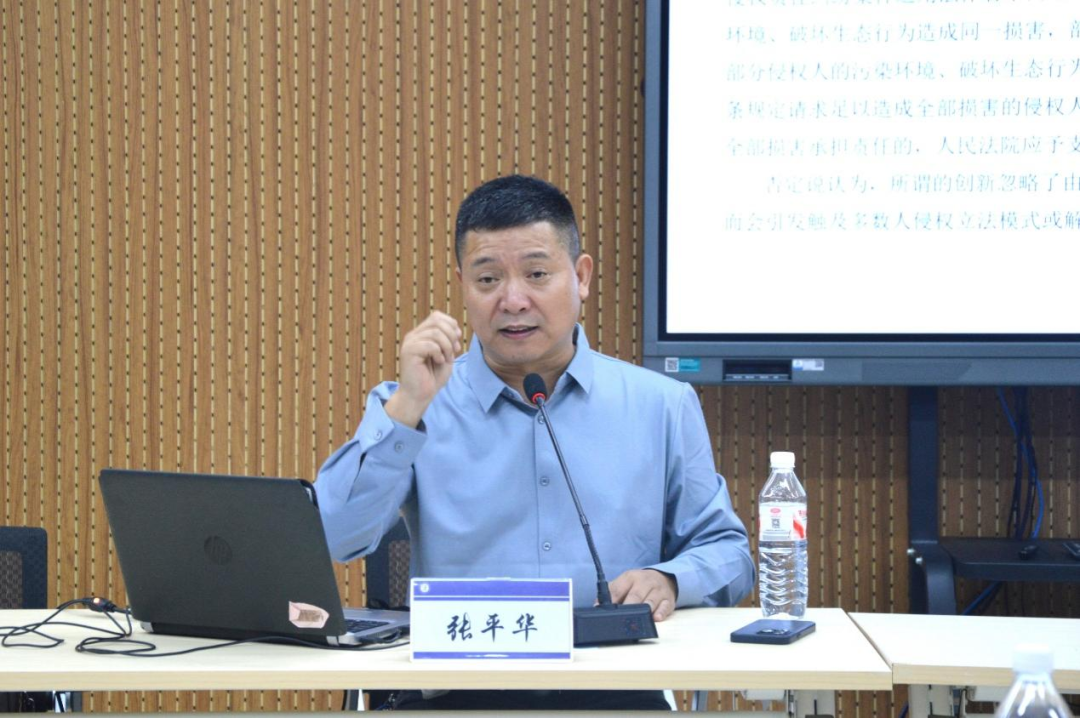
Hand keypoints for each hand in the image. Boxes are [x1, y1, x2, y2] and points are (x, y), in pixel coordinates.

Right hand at [384, 311, 461, 426]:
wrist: (419, 395)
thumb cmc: (432, 377)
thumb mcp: (446, 354)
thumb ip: (449, 340)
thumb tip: (455, 328)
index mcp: (421, 334)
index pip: (437, 316)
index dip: (451, 325)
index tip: (456, 343)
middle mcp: (414, 335)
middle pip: (437, 320)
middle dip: (451, 335)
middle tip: (454, 351)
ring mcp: (410, 342)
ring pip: (436, 332)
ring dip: (447, 347)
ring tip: (445, 359)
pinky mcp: (409, 352)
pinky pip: (430, 345)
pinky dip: (439, 354)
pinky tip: (438, 362)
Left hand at [609, 569, 677, 621]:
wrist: (664, 577)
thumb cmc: (640, 584)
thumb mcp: (625, 582)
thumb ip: (611, 592)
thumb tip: (598, 605)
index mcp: (631, 577)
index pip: (619, 588)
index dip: (611, 601)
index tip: (605, 611)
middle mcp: (645, 582)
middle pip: (635, 596)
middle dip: (628, 607)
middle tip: (621, 618)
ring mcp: (658, 591)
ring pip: (650, 601)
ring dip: (644, 611)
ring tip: (637, 619)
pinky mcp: (668, 600)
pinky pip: (665, 607)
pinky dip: (660, 613)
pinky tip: (656, 618)